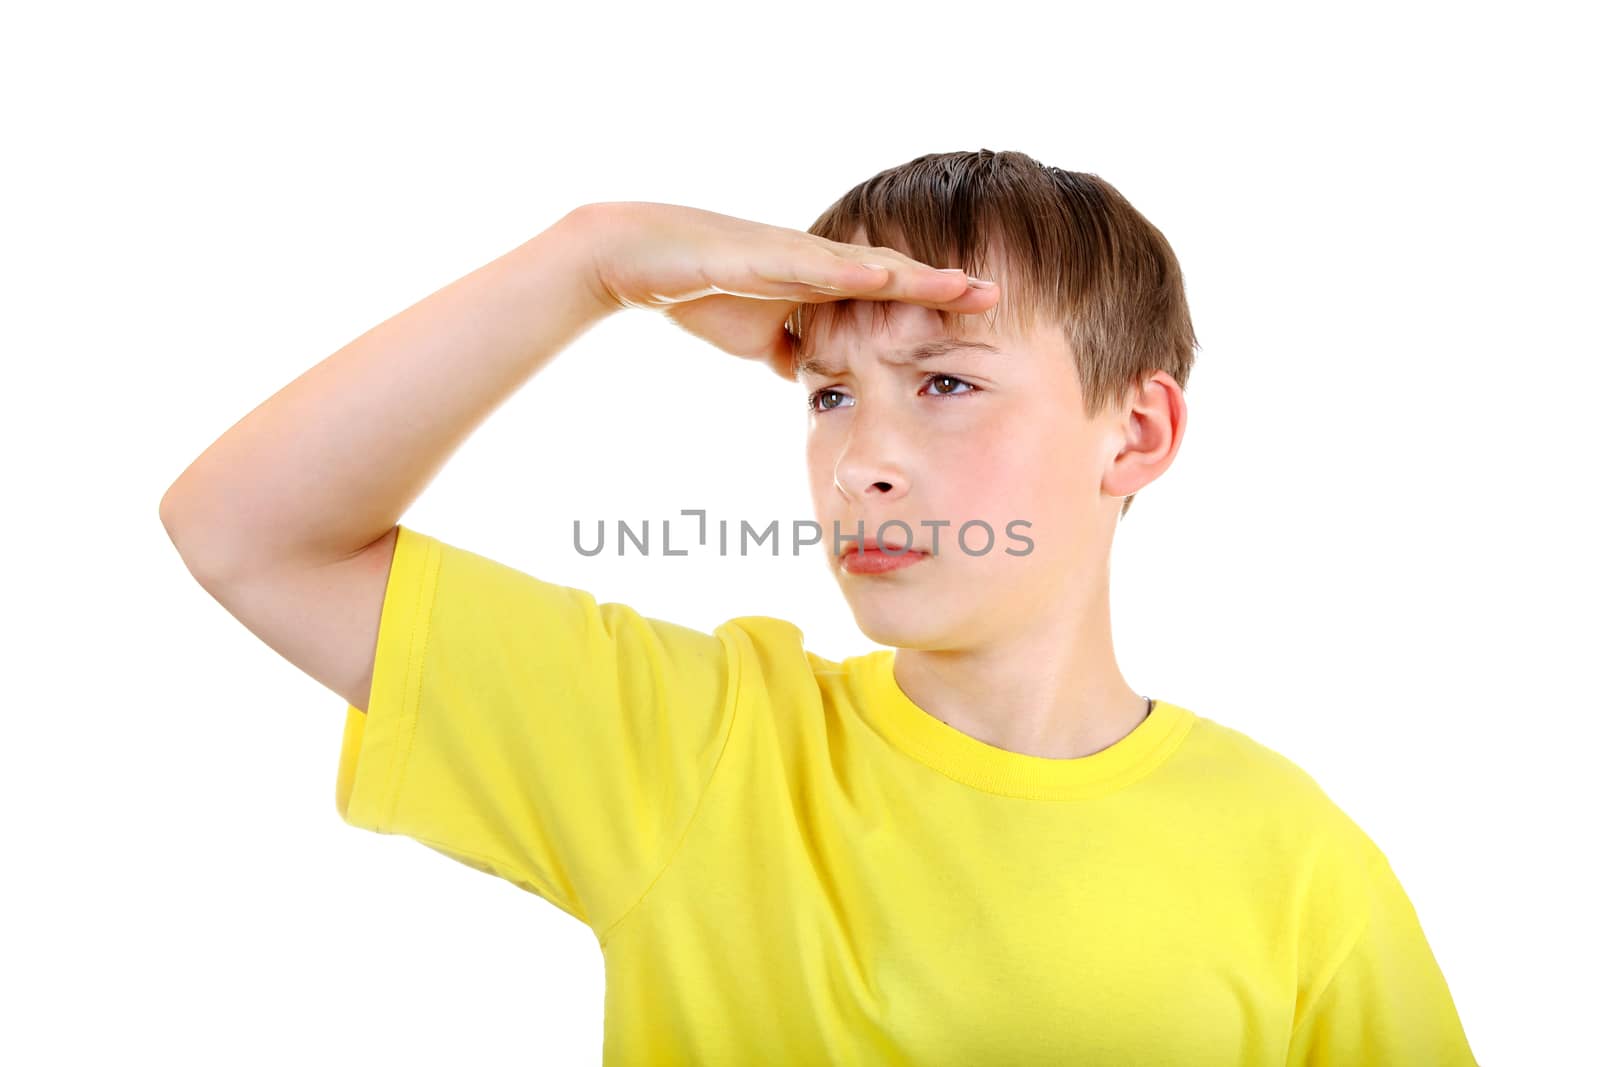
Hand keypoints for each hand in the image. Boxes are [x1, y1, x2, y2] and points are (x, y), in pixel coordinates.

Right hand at [578, 201, 999, 379]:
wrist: (642, 259)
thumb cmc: (702, 292)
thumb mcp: (761, 341)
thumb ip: (794, 353)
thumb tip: (816, 382)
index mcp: (823, 286)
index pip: (894, 298)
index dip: (939, 306)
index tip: (987, 318)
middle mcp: (820, 265)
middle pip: (898, 276)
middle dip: (948, 288)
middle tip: (1000, 296)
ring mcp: (797, 255)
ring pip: (870, 264)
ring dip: (919, 276)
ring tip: (967, 286)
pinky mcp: (766, 254)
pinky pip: (816, 263)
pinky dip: (853, 271)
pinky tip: (888, 277)